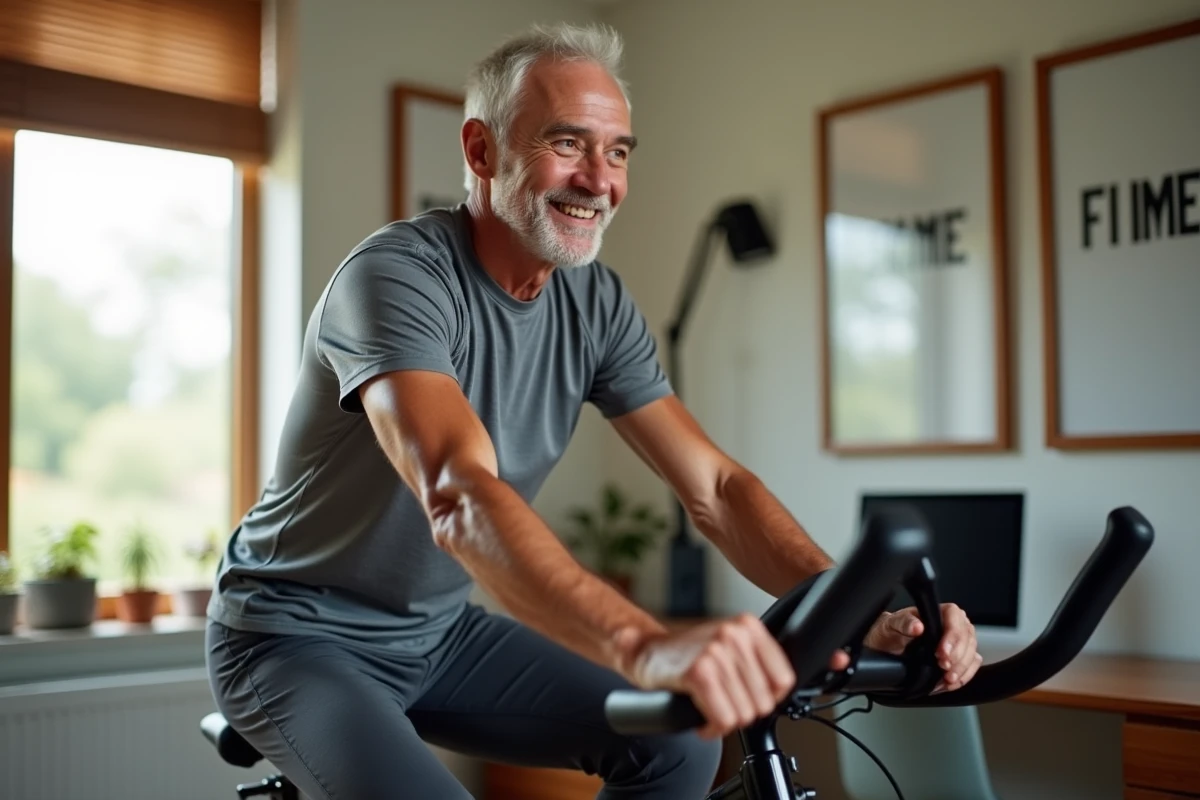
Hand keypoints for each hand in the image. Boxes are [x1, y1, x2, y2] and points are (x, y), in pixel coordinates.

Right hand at [620, 614, 834, 738]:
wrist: (646, 653)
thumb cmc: (691, 654)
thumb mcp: (735, 647)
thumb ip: (775, 658)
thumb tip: (839, 659)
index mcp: (749, 625)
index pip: (784, 680)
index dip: (765, 696)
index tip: (746, 692)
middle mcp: (735, 634)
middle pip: (765, 702)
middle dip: (743, 709)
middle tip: (722, 699)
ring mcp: (717, 652)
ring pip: (745, 714)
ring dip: (725, 719)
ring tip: (709, 705)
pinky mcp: (700, 674)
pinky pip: (724, 719)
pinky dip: (711, 726)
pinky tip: (701, 714)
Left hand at [863, 603, 980, 693]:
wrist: (887, 647)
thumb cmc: (892, 631)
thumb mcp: (892, 624)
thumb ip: (904, 622)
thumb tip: (917, 627)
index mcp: (939, 611)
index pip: (955, 618)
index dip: (952, 636)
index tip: (942, 652)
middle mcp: (952, 625)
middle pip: (967, 638)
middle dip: (957, 656)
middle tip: (944, 667)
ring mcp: (958, 642)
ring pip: (971, 654)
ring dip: (961, 669)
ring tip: (947, 678)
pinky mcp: (959, 658)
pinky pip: (970, 667)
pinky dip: (962, 677)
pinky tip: (949, 683)